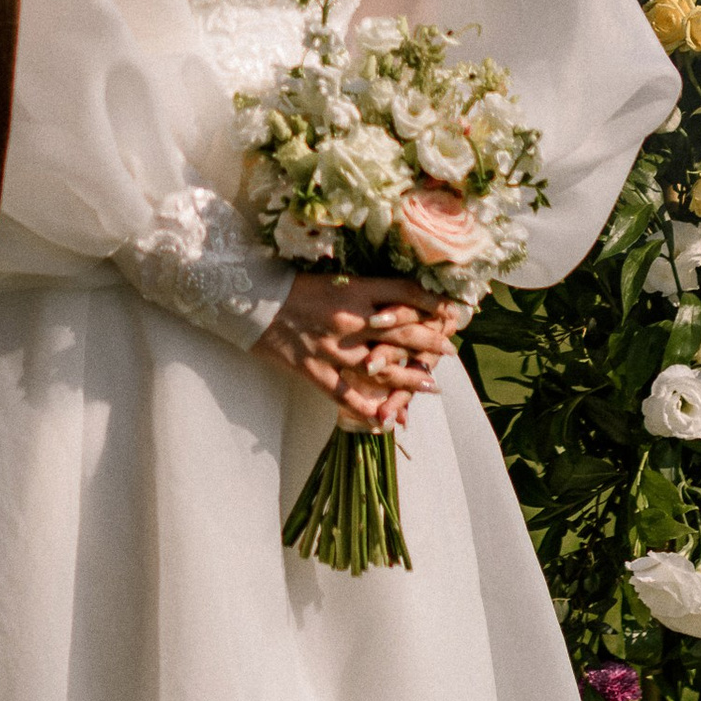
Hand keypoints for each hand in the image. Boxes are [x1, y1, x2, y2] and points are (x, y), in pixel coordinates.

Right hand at [254, 271, 466, 430]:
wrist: (249, 301)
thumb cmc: (291, 286)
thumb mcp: (332, 280)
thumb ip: (363, 291)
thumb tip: (397, 301)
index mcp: (354, 289)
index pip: (404, 293)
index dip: (432, 302)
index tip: (451, 310)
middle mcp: (349, 319)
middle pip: (401, 331)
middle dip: (430, 341)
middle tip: (451, 350)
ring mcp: (332, 348)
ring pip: (381, 368)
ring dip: (410, 379)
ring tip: (433, 386)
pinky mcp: (314, 370)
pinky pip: (345, 396)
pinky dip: (367, 410)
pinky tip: (385, 421)